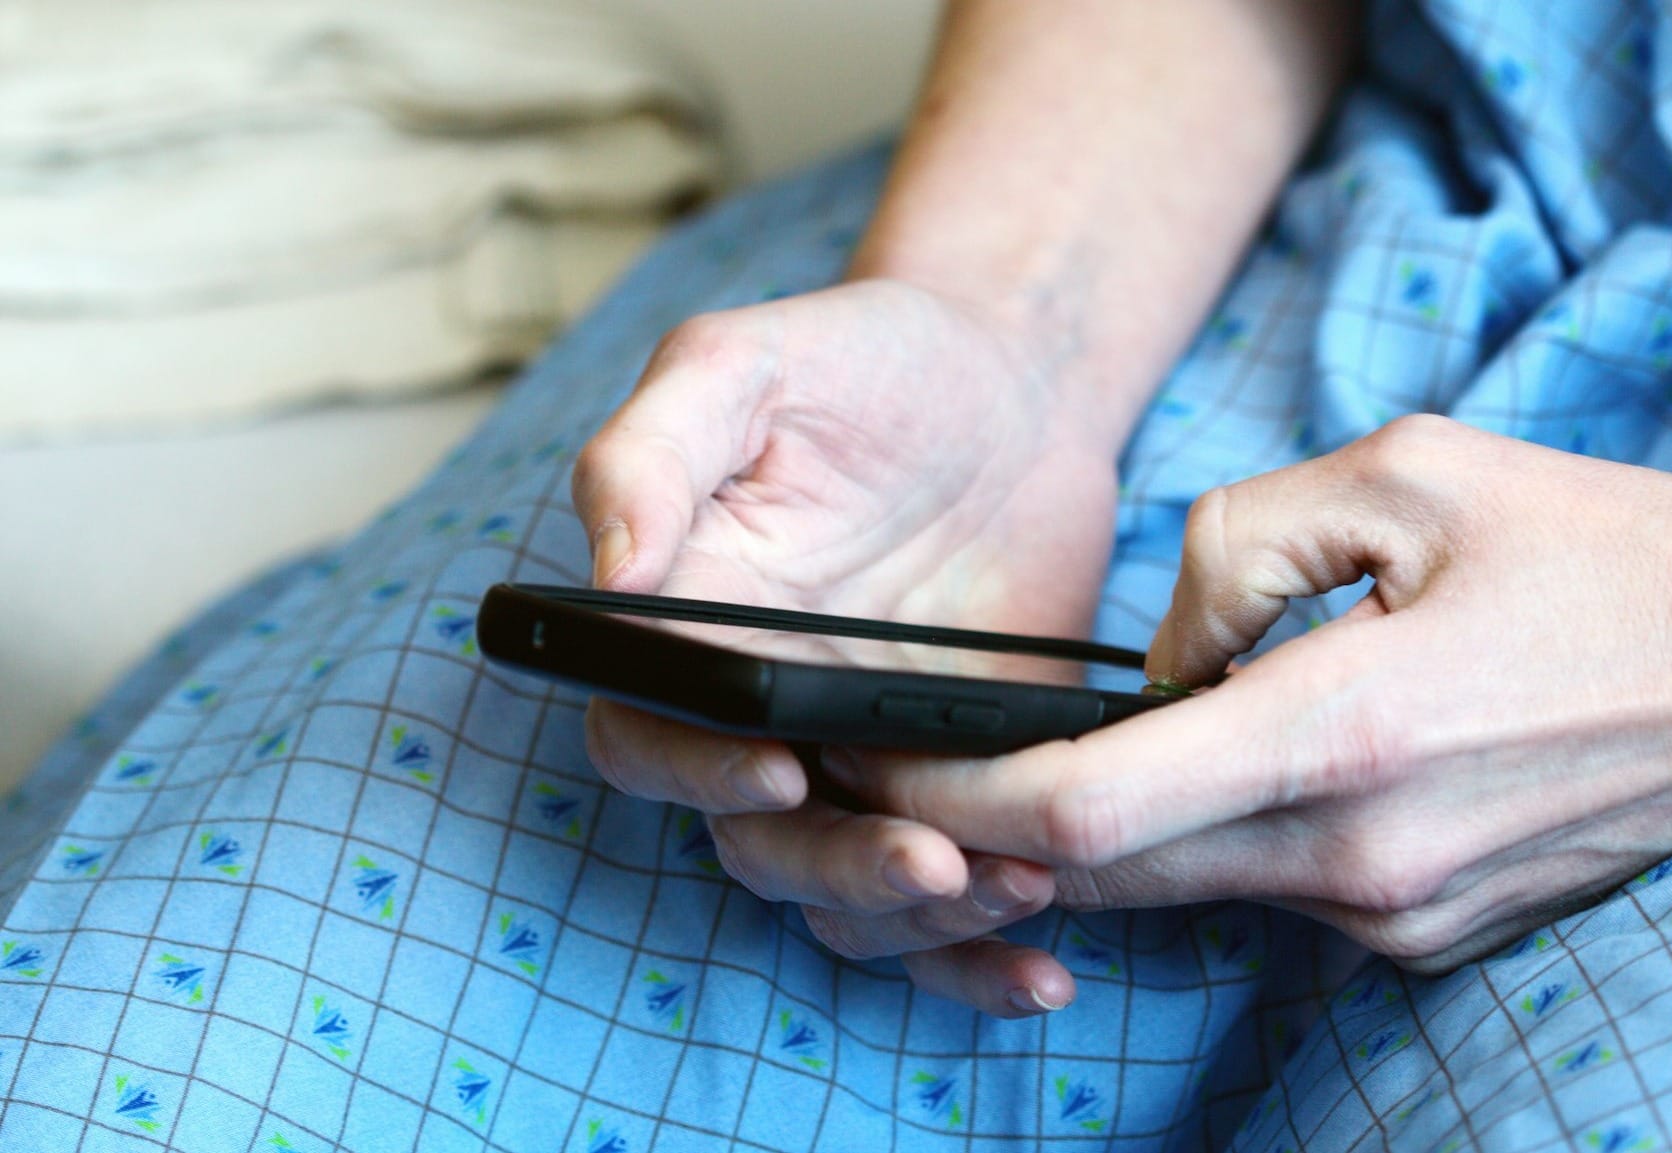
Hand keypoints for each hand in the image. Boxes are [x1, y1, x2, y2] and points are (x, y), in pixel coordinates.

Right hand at [570, 278, 1122, 1014]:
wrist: (1012, 381)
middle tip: (933, 866)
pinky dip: (984, 950)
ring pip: (852, 896)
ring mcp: (862, 758)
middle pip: (759, 845)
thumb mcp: (745, 363)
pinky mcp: (957, 782)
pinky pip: (948, 894)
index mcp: (688, 627)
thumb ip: (652, 452)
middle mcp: (762, 713)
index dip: (695, 770)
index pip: (648, 735)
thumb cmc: (866, 359)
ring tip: (1023, 891)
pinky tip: (1048, 971)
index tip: (780, 768)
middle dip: (841, 873)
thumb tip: (608, 575)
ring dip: (925, 924)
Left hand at [825, 414, 1671, 976]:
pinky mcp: (1430, 935)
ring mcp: (1400, 916)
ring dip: (1121, 831)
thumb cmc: (1600, 546)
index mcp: (1348, 734)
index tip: (880, 776)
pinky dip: (1223, 839)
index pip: (1091, 817)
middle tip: (930, 766)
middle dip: (1005, 835)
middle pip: (1114, 877)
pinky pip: (1276, 893)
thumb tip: (1161, 660)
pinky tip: (1253, 759)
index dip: (961, 808)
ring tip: (1096, 743)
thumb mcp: (1406, 471)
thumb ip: (1236, 550)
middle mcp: (1364, 859)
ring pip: (1191, 888)